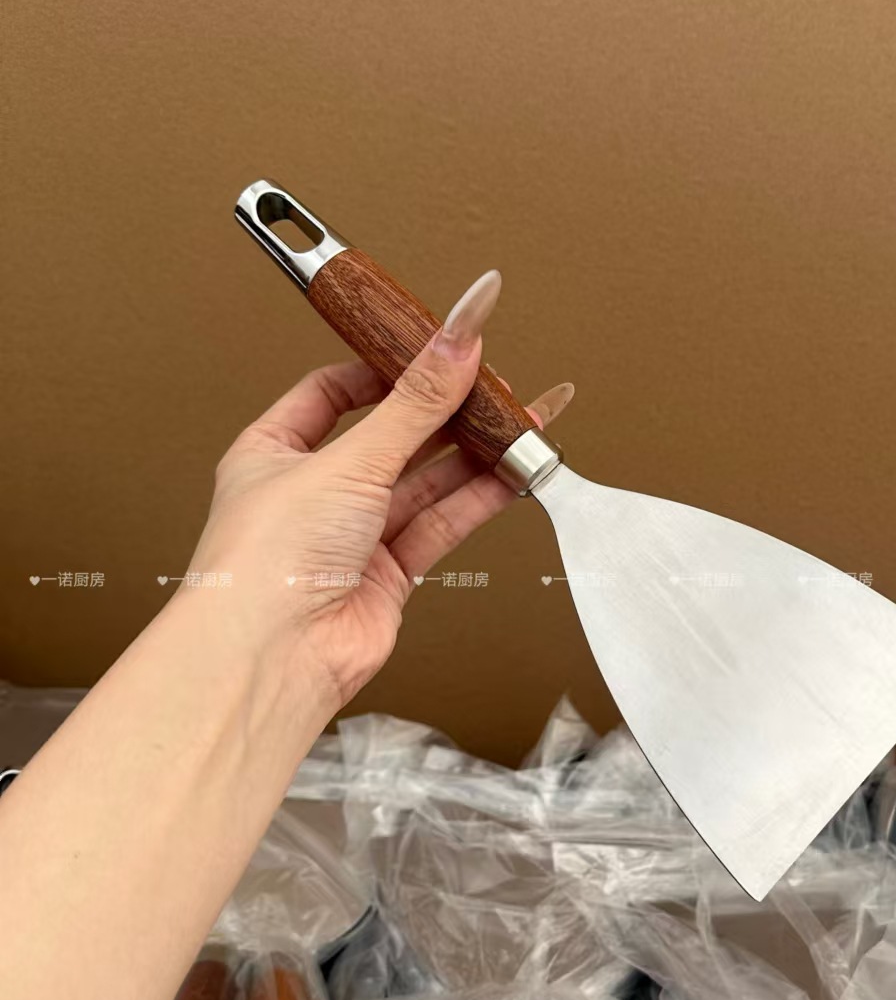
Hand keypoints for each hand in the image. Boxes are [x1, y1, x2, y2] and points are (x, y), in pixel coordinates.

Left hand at [184, 270, 570, 710]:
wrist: (274, 658)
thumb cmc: (268, 562)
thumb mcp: (348, 461)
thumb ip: (414, 404)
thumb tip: (456, 340)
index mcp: (274, 451)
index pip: (334, 393)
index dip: (386, 369)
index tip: (434, 348)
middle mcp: (313, 492)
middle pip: (392, 435)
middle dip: (445, 411)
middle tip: (494, 380)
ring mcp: (353, 534)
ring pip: (424, 481)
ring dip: (473, 452)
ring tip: (522, 421)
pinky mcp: (389, 573)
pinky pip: (441, 522)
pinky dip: (478, 498)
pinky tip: (514, 472)